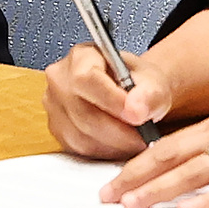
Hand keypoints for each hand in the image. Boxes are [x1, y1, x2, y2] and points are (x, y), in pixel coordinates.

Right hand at [44, 43, 175, 159]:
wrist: (130, 96)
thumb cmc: (138, 84)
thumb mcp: (154, 81)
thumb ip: (150, 93)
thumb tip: (136, 110)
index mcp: (82, 56)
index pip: (87, 79)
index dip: (112, 101)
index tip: (137, 116)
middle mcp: (60, 78)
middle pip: (83, 112)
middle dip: (119, 131)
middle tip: (144, 137)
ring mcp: (53, 105)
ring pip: (81, 135)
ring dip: (114, 144)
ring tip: (135, 139)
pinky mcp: (56, 129)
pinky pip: (79, 147)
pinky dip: (104, 151)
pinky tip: (119, 143)